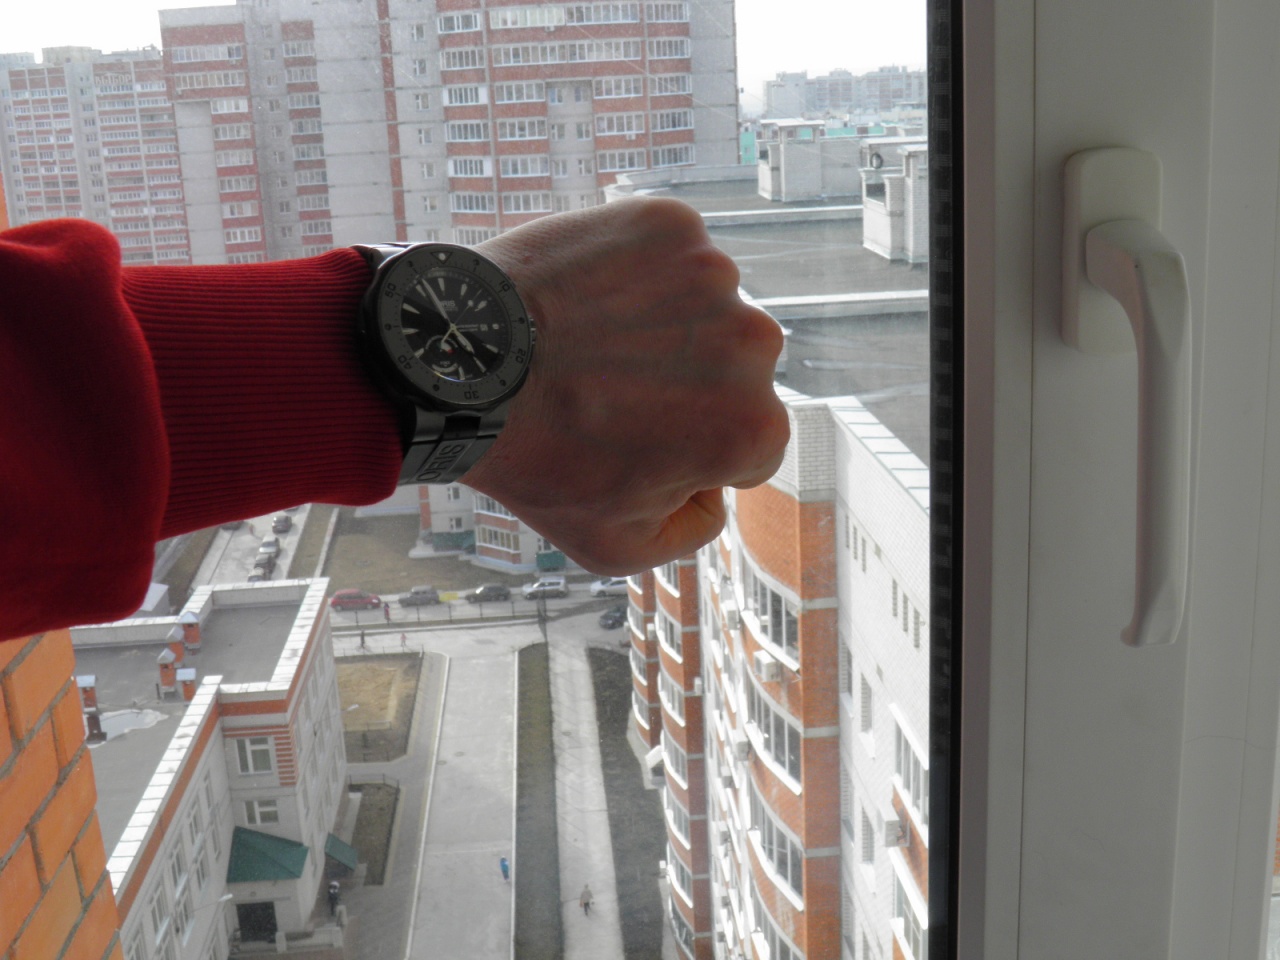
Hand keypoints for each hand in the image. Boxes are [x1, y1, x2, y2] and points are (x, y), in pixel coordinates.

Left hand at [465, 197, 788, 573]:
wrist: (462, 363)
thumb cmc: (536, 460)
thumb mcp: (618, 547)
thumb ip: (695, 531)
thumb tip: (717, 492)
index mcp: (752, 427)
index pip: (752, 442)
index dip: (696, 449)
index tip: (643, 438)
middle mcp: (754, 344)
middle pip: (736, 369)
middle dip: (690, 382)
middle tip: (615, 390)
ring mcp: (713, 275)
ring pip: (706, 307)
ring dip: (666, 323)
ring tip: (595, 343)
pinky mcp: (670, 224)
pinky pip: (671, 254)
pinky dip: (640, 272)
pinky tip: (589, 299)